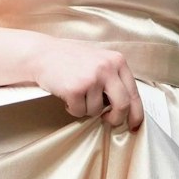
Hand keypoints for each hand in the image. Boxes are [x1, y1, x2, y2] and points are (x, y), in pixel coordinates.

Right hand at [30, 39, 144, 130]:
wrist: (43, 54)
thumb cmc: (71, 60)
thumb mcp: (100, 61)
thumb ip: (114, 79)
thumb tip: (125, 107)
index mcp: (117, 61)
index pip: (134, 93)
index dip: (136, 113)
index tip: (134, 125)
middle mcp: (107, 68)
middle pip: (123, 105)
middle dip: (116, 119)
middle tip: (108, 121)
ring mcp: (92, 78)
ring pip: (96, 111)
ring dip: (85, 109)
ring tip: (77, 94)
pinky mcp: (75, 89)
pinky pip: (79, 112)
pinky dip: (72, 109)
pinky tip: (67, 95)